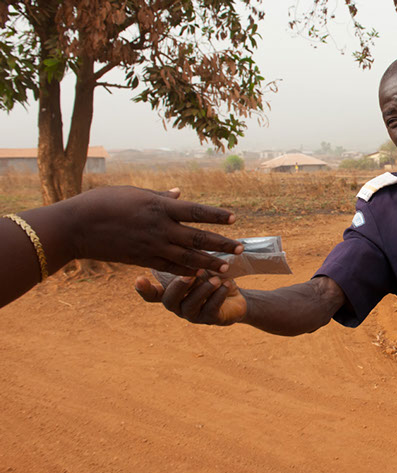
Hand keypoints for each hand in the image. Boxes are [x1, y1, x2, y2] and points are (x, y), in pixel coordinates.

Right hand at [66, 186, 242, 275]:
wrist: (76, 227)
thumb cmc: (103, 202)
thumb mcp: (134, 193)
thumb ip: (160, 196)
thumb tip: (180, 193)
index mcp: (159, 208)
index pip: (196, 212)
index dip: (217, 216)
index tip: (234, 218)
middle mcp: (160, 228)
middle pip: (198, 238)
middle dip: (222, 244)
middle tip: (242, 248)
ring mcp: (152, 246)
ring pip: (188, 258)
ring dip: (210, 264)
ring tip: (228, 268)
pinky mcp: (142, 260)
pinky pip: (170, 268)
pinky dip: (187, 273)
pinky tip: (201, 277)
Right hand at [135, 271, 246, 325]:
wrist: (235, 297)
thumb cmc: (211, 279)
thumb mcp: (199, 269)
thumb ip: (188, 262)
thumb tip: (180, 239)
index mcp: (171, 292)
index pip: (151, 294)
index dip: (144, 289)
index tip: (138, 279)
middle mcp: (178, 306)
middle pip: (169, 300)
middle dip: (180, 286)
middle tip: (190, 275)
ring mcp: (192, 315)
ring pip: (191, 305)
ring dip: (204, 290)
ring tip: (215, 278)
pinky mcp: (210, 319)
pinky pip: (211, 309)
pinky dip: (219, 295)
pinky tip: (226, 284)